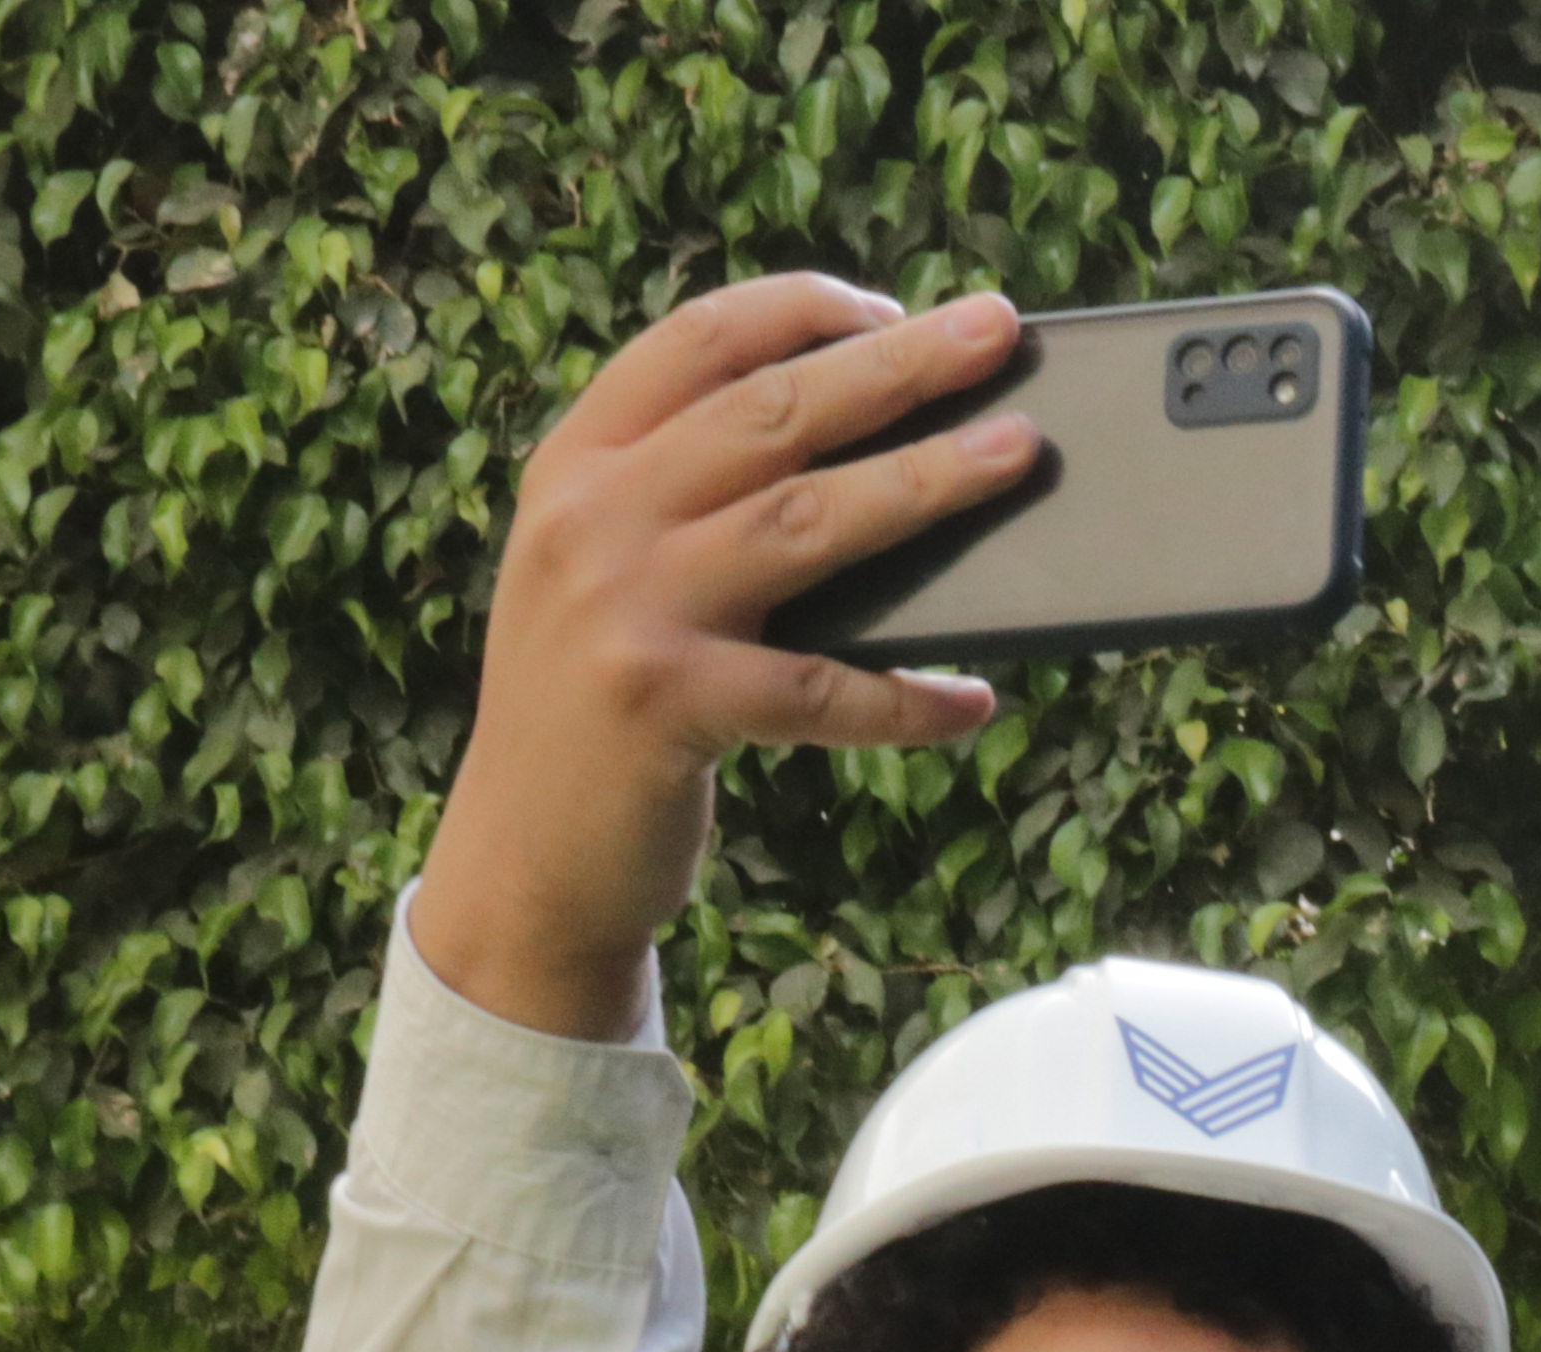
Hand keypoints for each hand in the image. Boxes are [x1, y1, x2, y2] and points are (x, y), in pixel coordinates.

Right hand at [413, 277, 1040, 1040]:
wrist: (522, 855)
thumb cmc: (600, 706)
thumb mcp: (612, 575)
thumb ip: (692, 504)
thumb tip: (874, 457)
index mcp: (577, 463)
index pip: (697, 341)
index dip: (804, 309)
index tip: (897, 307)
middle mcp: (591, 517)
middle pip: (773, 411)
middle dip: (896, 365)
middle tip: (994, 332)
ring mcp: (624, 607)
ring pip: (806, 520)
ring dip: (925, 483)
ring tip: (1017, 456)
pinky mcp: (665, 704)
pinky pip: (819, 689)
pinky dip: (905, 699)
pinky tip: (972, 703)